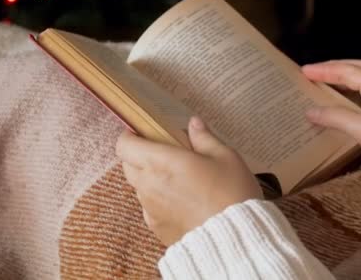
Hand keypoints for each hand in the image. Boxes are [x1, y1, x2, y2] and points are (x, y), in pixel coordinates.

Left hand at [115, 117, 262, 245]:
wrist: (236, 238)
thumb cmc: (232, 193)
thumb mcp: (224, 157)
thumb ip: (203, 138)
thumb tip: (193, 124)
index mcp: (160, 162)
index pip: (124, 145)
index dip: (131, 137)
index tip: (146, 134)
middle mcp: (148, 185)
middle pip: (127, 165)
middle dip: (140, 156)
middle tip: (165, 154)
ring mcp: (150, 209)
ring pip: (138, 187)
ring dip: (150, 179)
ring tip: (178, 180)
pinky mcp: (157, 228)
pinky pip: (149, 208)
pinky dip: (159, 201)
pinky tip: (182, 202)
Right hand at [303, 60, 360, 186]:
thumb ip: (336, 118)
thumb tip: (309, 111)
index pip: (346, 70)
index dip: (324, 70)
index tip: (302, 71)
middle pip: (358, 69)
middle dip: (333, 68)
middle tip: (312, 72)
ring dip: (344, 77)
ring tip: (325, 81)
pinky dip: (353, 91)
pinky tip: (348, 99)